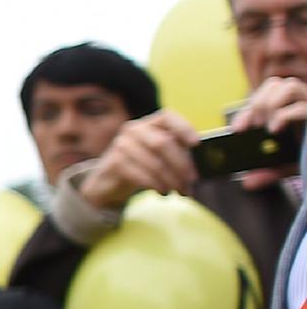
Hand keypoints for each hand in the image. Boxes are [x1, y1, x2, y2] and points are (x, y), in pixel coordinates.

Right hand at [75, 110, 198, 210]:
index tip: (196, 144)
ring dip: (171, 179)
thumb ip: (178, 153)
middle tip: (191, 180)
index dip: (184, 128)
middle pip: (163, 143)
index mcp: (149, 123)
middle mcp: (134, 129)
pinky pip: (141, 174)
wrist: (109, 179)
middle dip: (181, 164)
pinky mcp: (115, 162)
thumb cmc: (142, 165)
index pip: (167, 117)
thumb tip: (199, 166)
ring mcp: (122, 144)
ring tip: (179, 191)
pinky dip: (156, 185)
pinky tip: (163, 191)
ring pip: (154, 162)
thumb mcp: (160, 155)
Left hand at [230, 77, 306, 189]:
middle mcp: (304, 102)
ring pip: (289, 85)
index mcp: (291, 108)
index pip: (265, 96)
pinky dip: (284, 116)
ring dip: (271, 104)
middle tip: (254, 126)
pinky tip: (275, 130)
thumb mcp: (288, 166)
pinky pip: (302, 107)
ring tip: (267, 126)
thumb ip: (269, 172)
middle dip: (258, 102)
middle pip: (276, 83)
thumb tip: (248, 182)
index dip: (247, 111)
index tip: (237, 130)